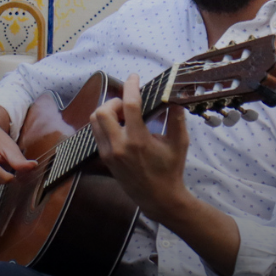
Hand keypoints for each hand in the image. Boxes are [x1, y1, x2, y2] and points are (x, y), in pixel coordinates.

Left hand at [89, 74, 189, 222]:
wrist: (158, 198)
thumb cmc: (171, 170)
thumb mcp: (180, 144)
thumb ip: (177, 119)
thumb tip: (175, 97)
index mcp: (138, 140)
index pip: (129, 106)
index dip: (131, 87)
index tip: (134, 77)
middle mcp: (119, 146)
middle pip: (102, 111)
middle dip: (114, 102)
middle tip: (128, 105)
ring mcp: (109, 152)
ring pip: (95, 121)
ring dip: (107, 112)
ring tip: (124, 116)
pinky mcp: (104, 158)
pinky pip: (97, 133)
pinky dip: (105, 124)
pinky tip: (120, 127)